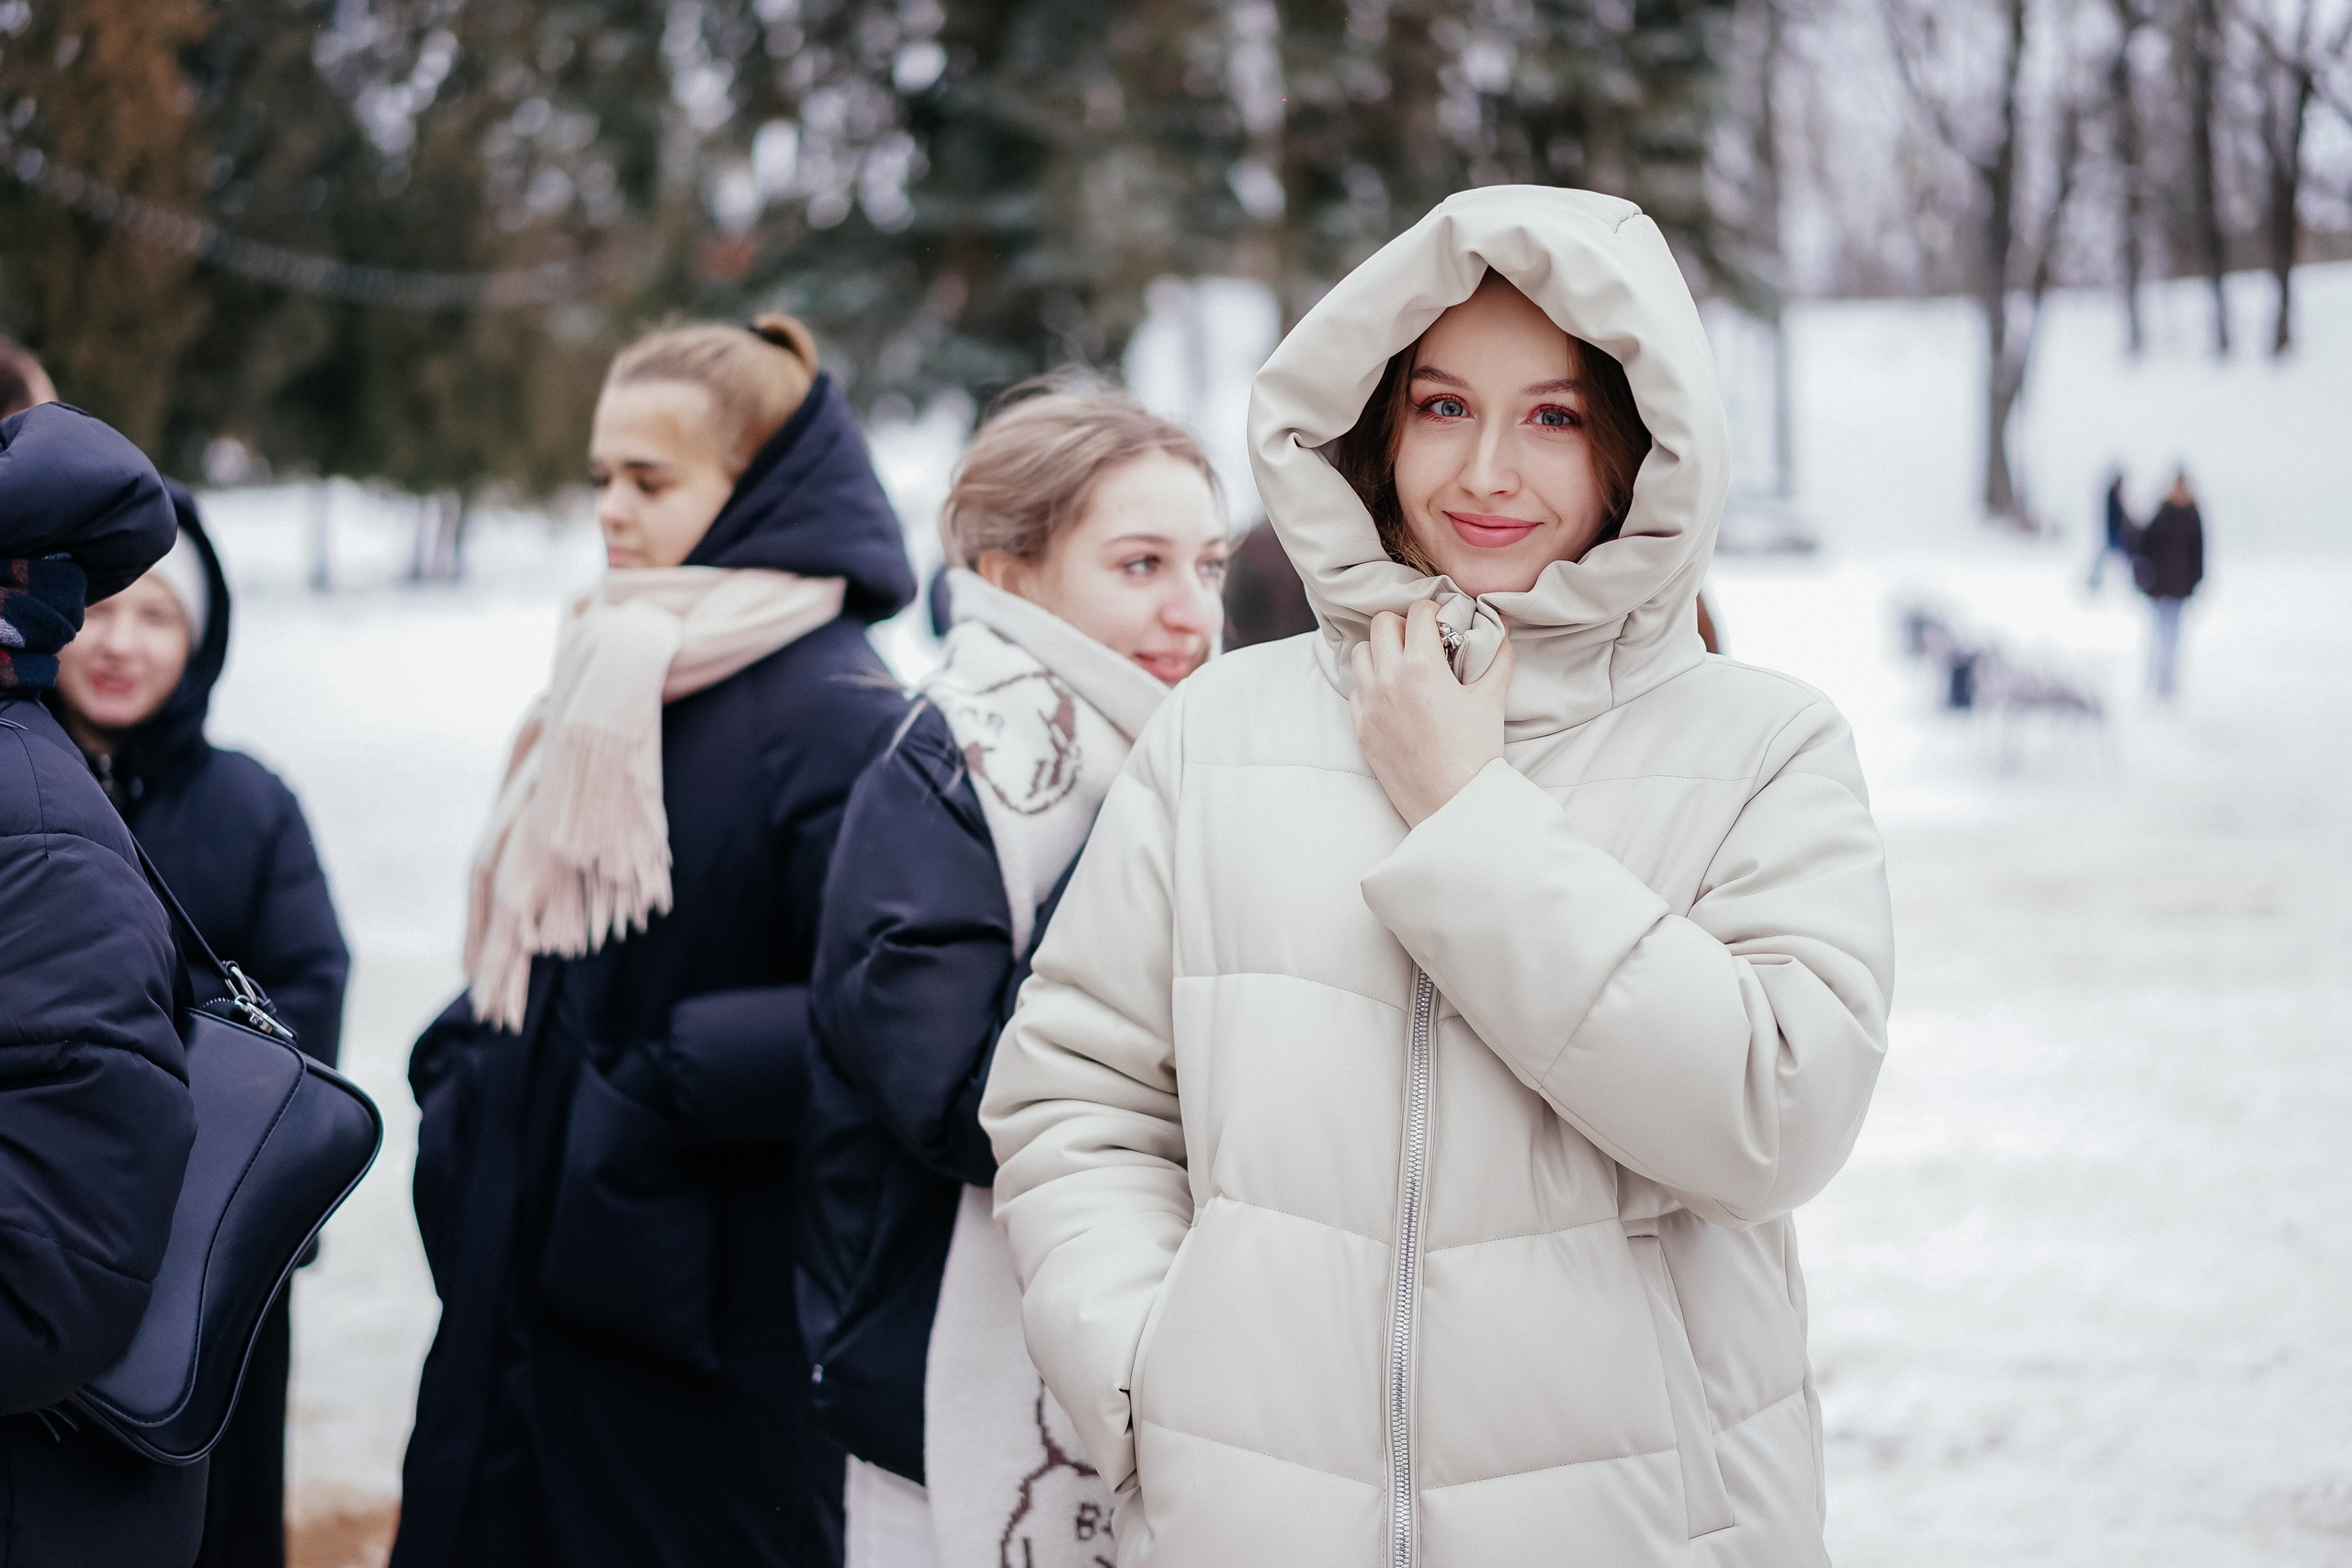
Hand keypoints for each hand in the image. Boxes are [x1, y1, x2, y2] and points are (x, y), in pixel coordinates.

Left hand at [1348, 599, 1514, 827]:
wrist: (1452, 805)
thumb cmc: (1475, 754)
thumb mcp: (1492, 700)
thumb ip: (1498, 656)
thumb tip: (1502, 625)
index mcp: (1421, 667)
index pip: (1418, 613)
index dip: (1434, 611)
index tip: (1443, 622)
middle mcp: (1387, 680)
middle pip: (1381, 624)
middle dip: (1403, 624)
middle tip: (1422, 640)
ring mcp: (1369, 705)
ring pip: (1360, 652)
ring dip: (1380, 650)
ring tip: (1402, 663)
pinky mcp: (1360, 728)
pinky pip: (1356, 688)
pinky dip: (1371, 682)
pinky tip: (1392, 694)